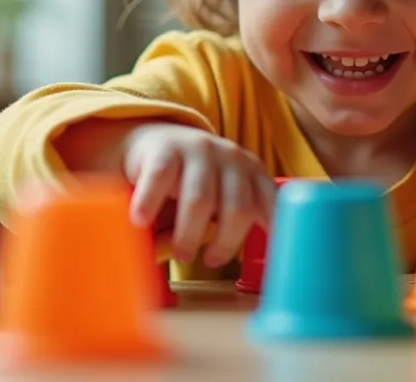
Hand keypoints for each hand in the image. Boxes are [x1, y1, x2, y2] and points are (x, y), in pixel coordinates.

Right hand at [122, 123, 276, 266]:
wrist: (152, 144)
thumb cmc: (192, 183)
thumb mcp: (224, 197)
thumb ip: (240, 221)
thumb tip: (262, 272)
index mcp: (252, 171)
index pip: (272, 204)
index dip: (273, 234)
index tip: (270, 265)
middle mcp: (231, 157)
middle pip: (237, 208)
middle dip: (225, 243)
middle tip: (210, 262)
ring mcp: (198, 149)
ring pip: (200, 199)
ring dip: (189, 234)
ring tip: (181, 255)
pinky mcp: (165, 148)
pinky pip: (160, 178)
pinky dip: (150, 204)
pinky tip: (141, 221)